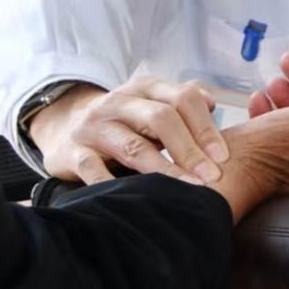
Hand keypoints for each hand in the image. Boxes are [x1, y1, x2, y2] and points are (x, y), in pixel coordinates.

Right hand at [28, 76, 229, 185]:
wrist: (65, 127)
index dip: (206, 127)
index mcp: (145, 88)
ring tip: (188, 190)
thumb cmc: (123, 123)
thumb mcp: (150, 104)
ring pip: (133, 146)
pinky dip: (114, 184)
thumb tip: (212, 104)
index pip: (182, 98)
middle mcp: (119, 102)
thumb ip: (182, 101)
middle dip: (191, 149)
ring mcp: (95, 127)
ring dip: (165, 170)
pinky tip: (136, 200)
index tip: (224, 157)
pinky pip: (93, 169)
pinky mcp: (73, 152)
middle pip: (161, 118)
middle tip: (212, 177)